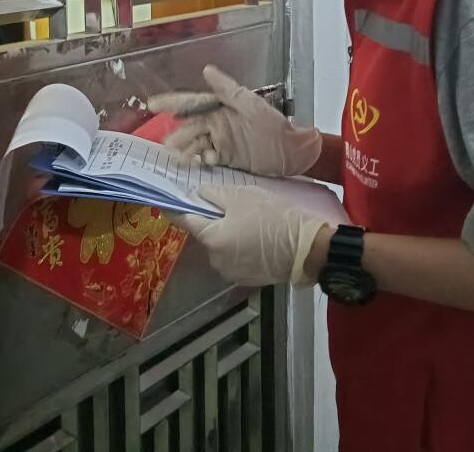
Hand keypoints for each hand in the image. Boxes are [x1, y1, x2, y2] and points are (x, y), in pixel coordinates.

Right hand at [148, 66, 321, 176]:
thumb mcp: (251, 104)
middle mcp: (216, 125)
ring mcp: (220, 143)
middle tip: (165, 145)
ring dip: (185, 151)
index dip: (171, 103)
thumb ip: (227, 89)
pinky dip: (201, 162)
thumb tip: (206, 69)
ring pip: (194, 145)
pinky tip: (201, 164)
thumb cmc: (274, 125)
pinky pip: (207, 160)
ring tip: (178, 158)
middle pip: (189, 128)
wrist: (293, 152)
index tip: (152, 104)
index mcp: (220, 108)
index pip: (191, 103)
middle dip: (176, 135)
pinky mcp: (225, 160)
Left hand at [175, 185, 329, 287]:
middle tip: (231, 206)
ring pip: (222, 247)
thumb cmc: (273, 217)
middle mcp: (215, 259)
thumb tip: (198, 195)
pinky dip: (241, 248)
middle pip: (207, 234)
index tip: (166, 202)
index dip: (175, 209)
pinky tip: (258, 238)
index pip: (185, 221)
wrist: (307, 248)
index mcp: (212, 238)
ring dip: (228, 235)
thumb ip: (214, 195)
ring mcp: (231, 272)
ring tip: (250, 222)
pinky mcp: (247, 279)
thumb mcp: (243, 196)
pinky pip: (236, 258)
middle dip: (214, 221)